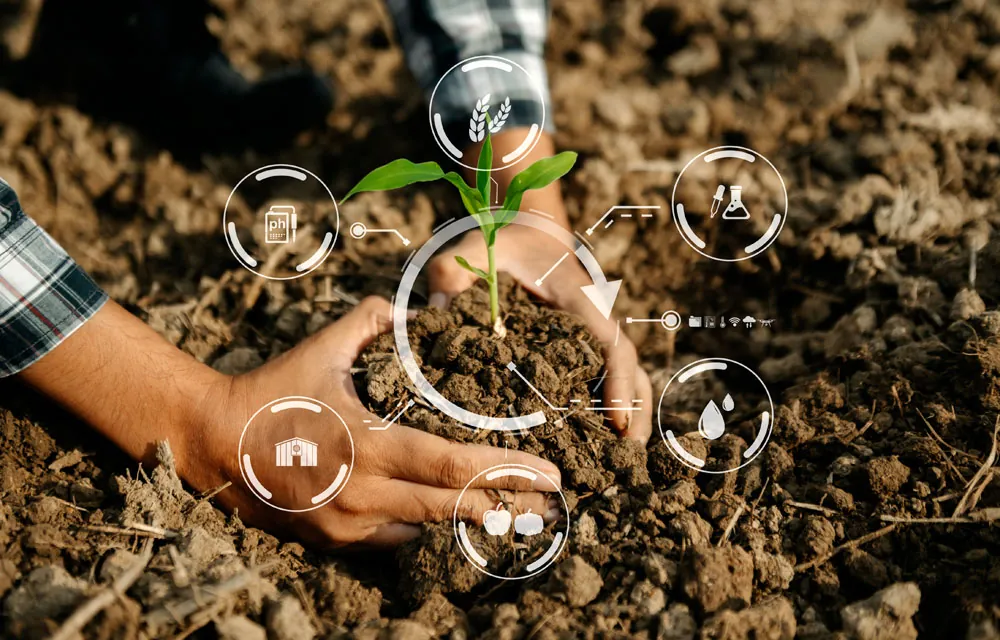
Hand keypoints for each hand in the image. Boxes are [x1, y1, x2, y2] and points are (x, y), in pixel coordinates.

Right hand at [184, 297, 561, 546]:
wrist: (212, 443)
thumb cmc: (273, 390)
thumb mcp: (323, 346)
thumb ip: (373, 320)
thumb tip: (414, 308)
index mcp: (368, 444)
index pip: (453, 467)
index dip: (506, 472)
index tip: (548, 472)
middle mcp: (364, 495)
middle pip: (453, 509)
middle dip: (508, 504)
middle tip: (551, 500)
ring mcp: (349, 525)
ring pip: (428, 529)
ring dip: (468, 517)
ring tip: (509, 505)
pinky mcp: (335, 542)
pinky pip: (395, 541)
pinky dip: (424, 525)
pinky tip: (446, 511)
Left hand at [426, 224, 652, 442]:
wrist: (530, 235)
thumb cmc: (505, 246)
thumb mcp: (475, 250)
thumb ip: (451, 275)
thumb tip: (431, 316)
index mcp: (578, 299)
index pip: (609, 342)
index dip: (618, 381)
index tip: (617, 419)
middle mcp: (594, 320)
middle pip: (630, 367)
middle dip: (635, 410)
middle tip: (626, 455)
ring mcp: (593, 335)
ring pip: (628, 375)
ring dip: (632, 415)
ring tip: (621, 462)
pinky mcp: (584, 348)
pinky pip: (607, 378)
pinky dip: (613, 408)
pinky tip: (599, 443)